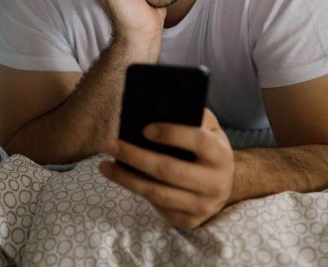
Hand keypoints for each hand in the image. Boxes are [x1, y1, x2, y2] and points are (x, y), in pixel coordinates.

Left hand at [98, 108, 233, 228]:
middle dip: (135, 157)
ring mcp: (204, 206)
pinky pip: (159, 208)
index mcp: (221, 155)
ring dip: (127, 179)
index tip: (144, 129)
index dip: (171, 134)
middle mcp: (216, 183)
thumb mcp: (208, 128)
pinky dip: (138, 193)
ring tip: (104, 166)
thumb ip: (190, 115)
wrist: (223, 183)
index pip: (198, 141)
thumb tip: (156, 107)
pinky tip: (123, 179)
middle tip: (110, 145)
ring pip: (158, 194)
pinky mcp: (190, 221)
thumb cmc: (207, 147)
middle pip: (170, 171)